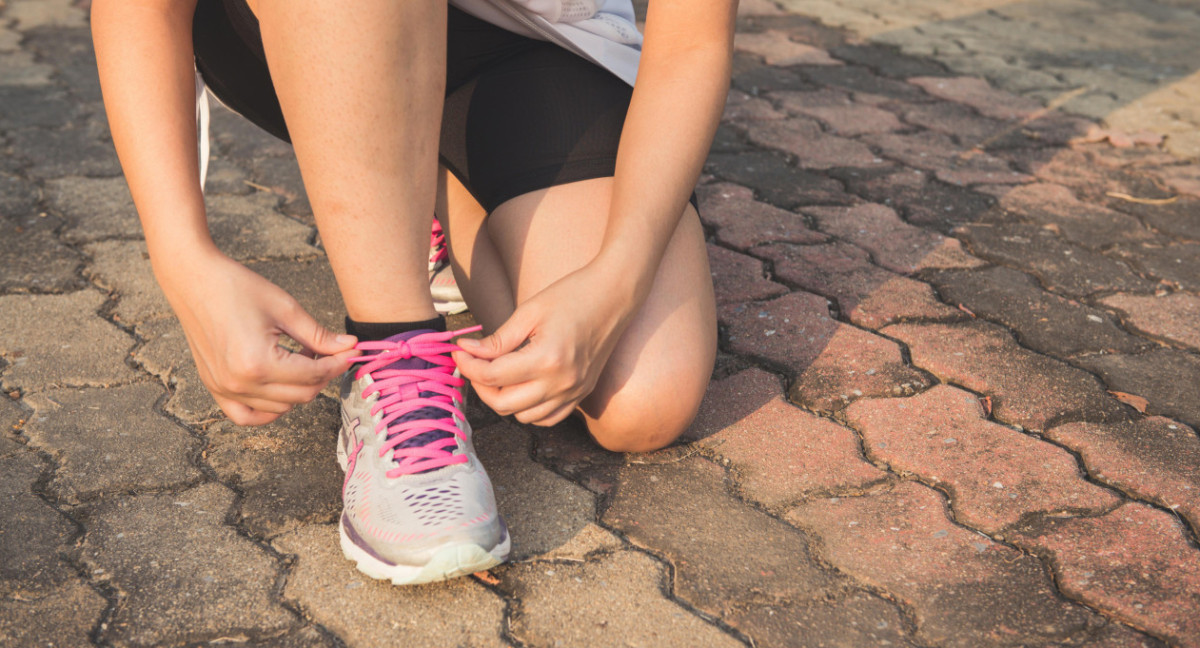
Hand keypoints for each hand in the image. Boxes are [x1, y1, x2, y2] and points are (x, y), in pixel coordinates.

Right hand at [156, 248, 359, 425]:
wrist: (193, 280)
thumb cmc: (237, 287)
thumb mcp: (286, 309)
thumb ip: (319, 335)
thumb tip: (349, 347)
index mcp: (258, 363)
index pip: (313, 375)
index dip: (338, 364)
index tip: (352, 352)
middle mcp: (240, 383)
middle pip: (301, 395)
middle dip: (323, 375)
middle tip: (329, 352)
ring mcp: (224, 389)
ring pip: (280, 407)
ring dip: (299, 388)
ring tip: (299, 358)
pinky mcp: (214, 388)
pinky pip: (247, 416)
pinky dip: (269, 409)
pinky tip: (280, 388)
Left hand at [453, 262, 638, 425]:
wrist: (614, 296)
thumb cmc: (572, 295)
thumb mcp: (529, 312)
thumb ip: (498, 339)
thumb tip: (467, 351)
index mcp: (547, 359)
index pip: (493, 376)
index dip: (468, 365)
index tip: (459, 351)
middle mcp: (561, 383)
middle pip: (504, 404)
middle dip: (480, 385)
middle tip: (473, 363)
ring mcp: (574, 392)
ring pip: (523, 417)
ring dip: (503, 399)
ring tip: (497, 374)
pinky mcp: (581, 394)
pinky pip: (547, 418)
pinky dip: (528, 410)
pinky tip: (521, 387)